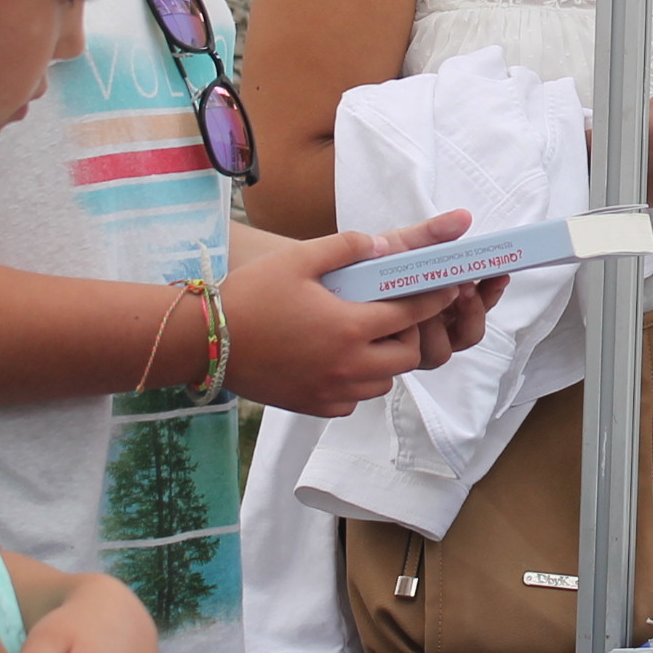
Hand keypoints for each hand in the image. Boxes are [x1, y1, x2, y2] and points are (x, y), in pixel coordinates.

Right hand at [220, 213, 507, 416]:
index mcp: (350, 327)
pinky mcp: (314, 406)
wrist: (204, 342)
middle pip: (406, 356)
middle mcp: (348, 366)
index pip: (410, 314)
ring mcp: (331, 391)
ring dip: (386, 360)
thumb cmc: (251, 295)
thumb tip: (382, 246)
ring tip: (369, 336)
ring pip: (382, 381)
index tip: (449, 288)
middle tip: (398, 314)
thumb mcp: (298, 259)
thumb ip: (346, 247)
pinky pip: (353, 398)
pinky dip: (357, 382)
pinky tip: (339, 360)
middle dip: (410, 333)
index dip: (434, 299)